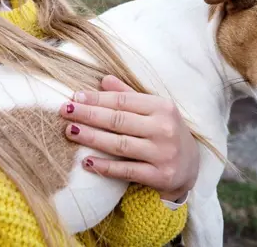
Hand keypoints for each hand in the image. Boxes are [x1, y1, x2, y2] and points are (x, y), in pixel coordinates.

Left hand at [60, 75, 199, 201]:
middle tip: (65, 110)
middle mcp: (164, 129)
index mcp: (162, 107)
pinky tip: (87, 162)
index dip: (97, 98)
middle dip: (88, 114)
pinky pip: (127, 170)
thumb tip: (104, 80)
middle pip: (118, 120)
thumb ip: (129, 95)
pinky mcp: (160, 176)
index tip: (75, 97)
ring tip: (70, 131)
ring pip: (119, 144)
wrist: (191, 168)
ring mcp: (163, 153)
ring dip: (91, 137)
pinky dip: (106, 167)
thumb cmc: (166, 132)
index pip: (123, 101)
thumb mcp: (154, 111)